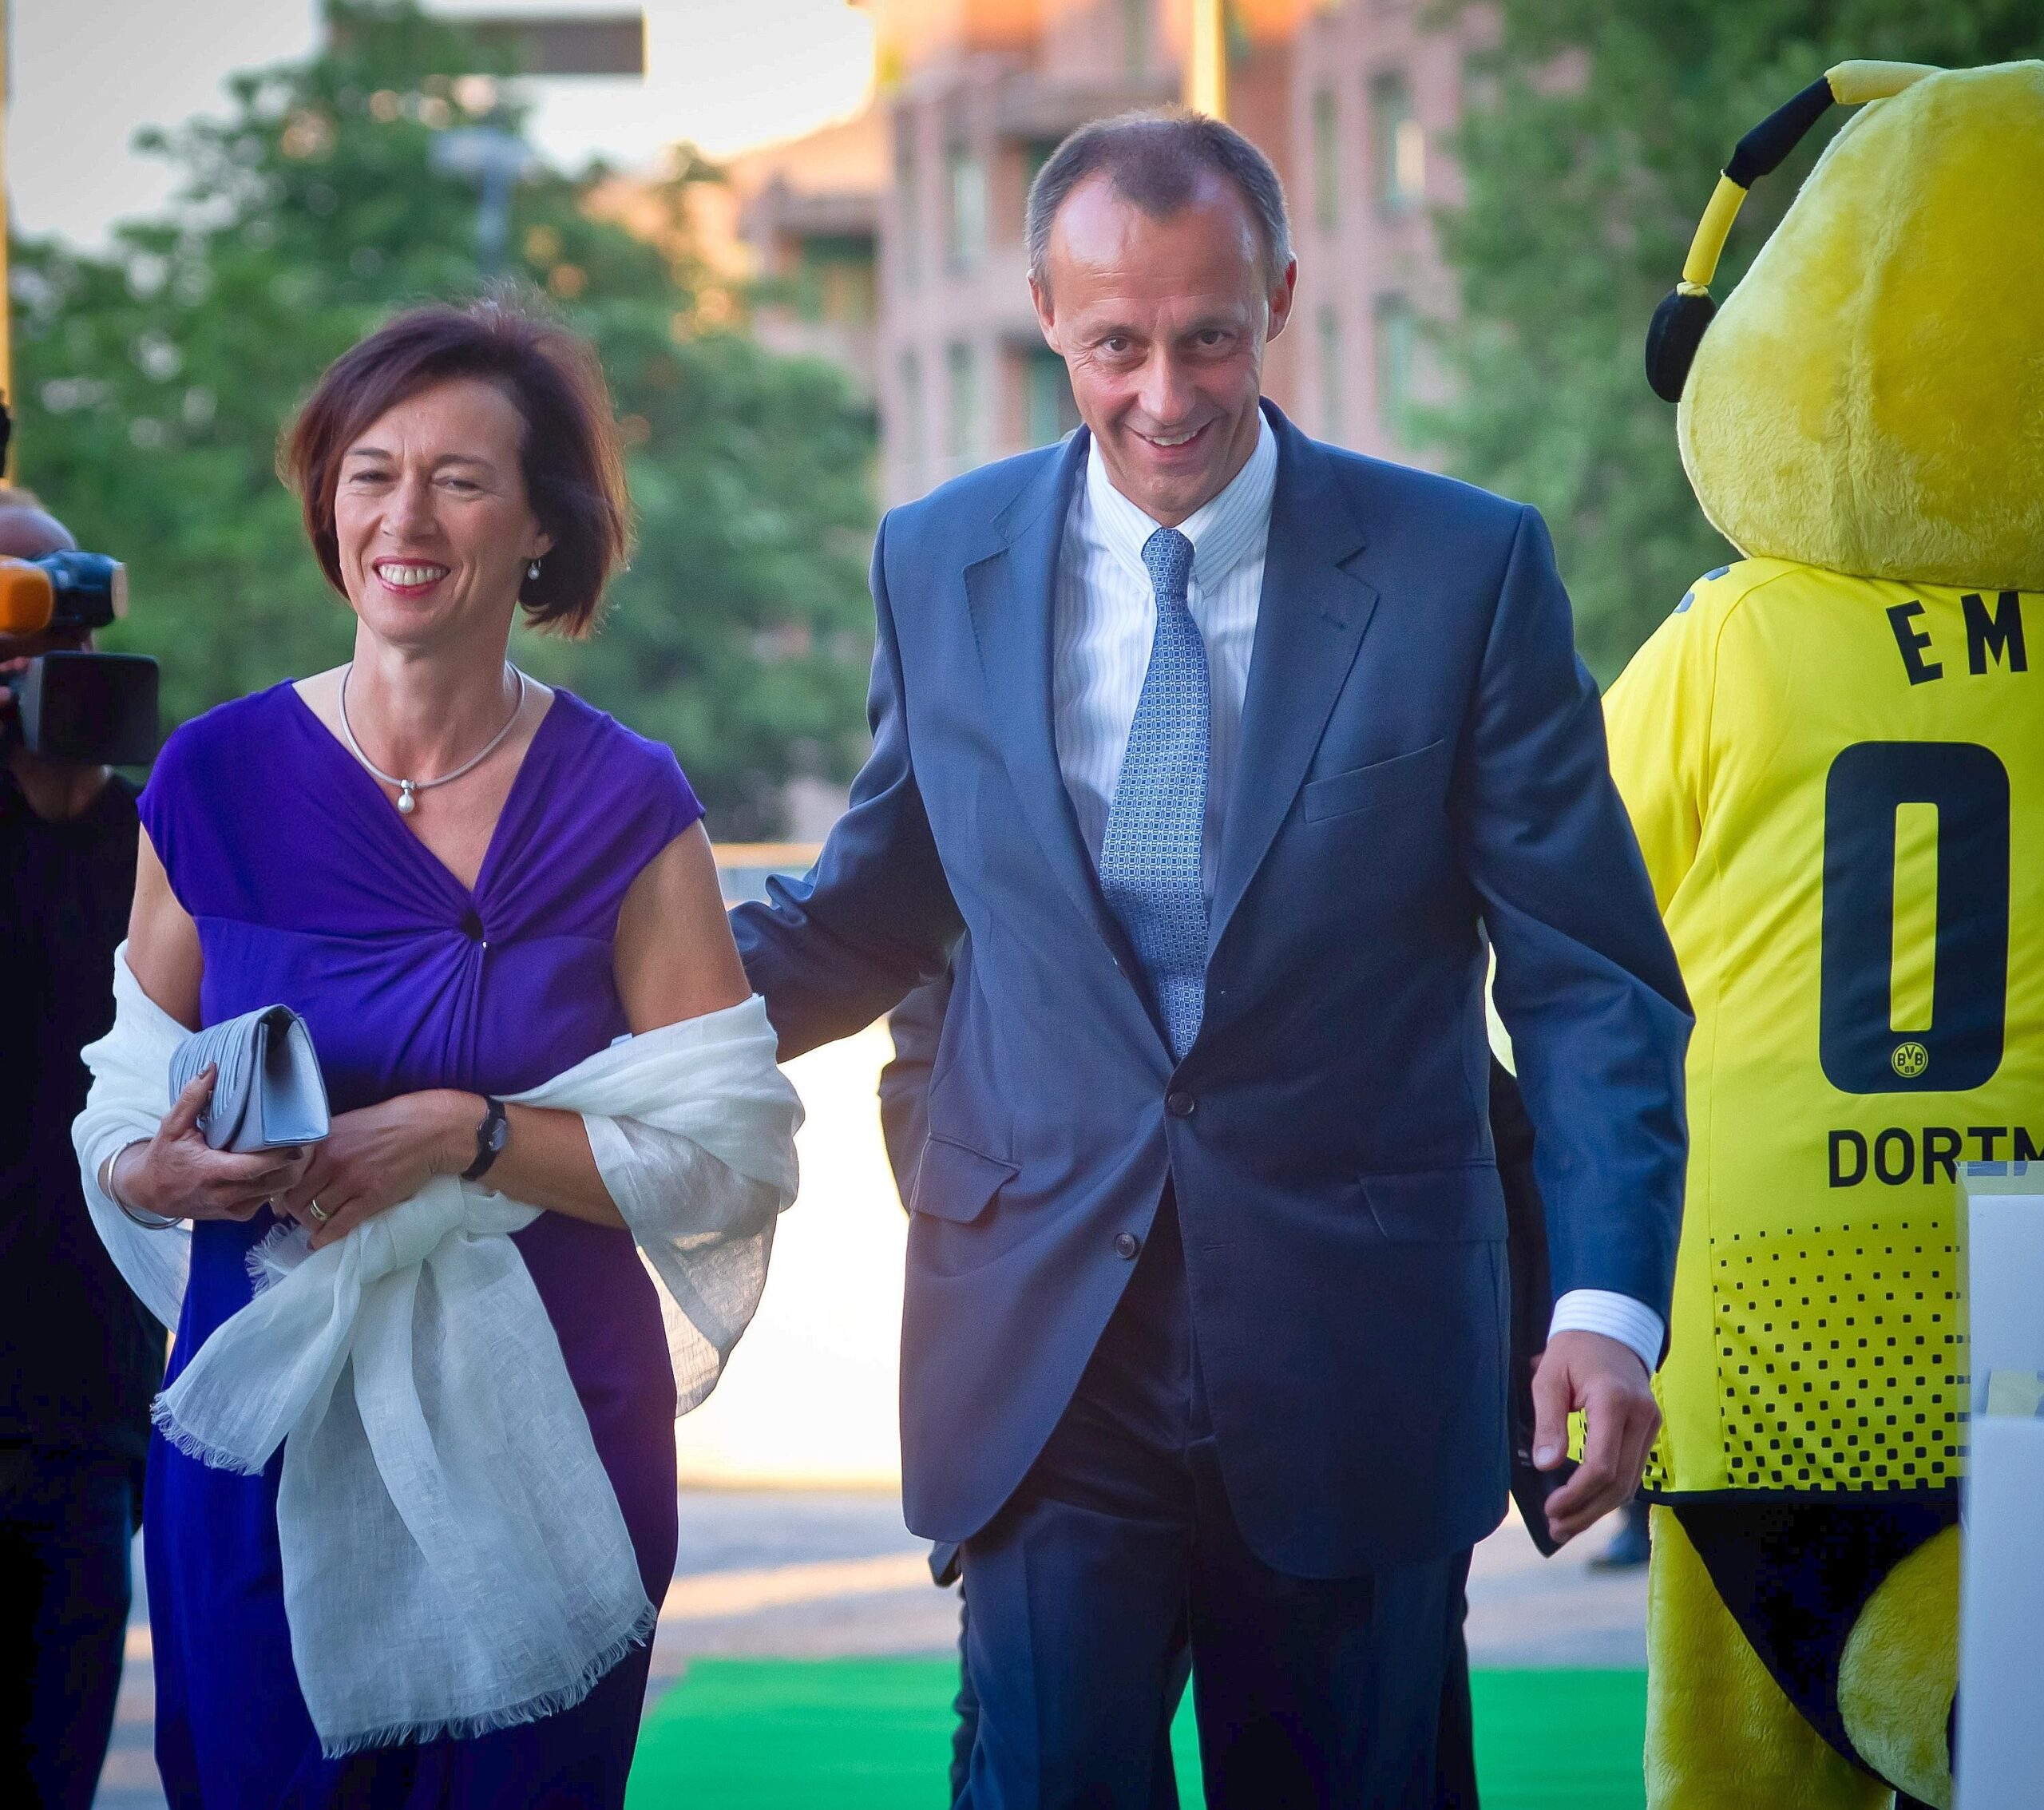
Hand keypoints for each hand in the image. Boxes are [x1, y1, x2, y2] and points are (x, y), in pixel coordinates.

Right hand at [116, 1068, 310, 1222]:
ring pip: (276, 1192)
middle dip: (292, 1162)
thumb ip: (192, 1098)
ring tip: (287, 1150)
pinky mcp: (236, 1215)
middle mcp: (225, 1195)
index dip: (281, 1154)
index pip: (257, 1167)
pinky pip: (266, 1200)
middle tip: (298, 1139)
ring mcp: (232, 1208)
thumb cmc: (163, 1156)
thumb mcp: (172, 1126)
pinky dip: (272, 1184)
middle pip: (277, 1181)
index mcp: (211, 1172)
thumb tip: (211, 1068)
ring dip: (285, 1172)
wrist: (148, 1193)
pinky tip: (269, 1167)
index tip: (298, 1137)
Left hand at [276, 1091, 476, 1249]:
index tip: (284, 1200)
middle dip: (295, 1211)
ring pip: (314, 1215)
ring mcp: (351, 1181)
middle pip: (296, 1198)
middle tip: (302, 1214)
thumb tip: (300, 1166)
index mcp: (324, 1141)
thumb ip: (323, 1143)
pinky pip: (339, 1225)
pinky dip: (325, 1238)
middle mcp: (331, 1161)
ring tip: (315, 1226)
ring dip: (310, 1225)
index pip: (288, 1175)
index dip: (282, 1191)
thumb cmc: (391, 1123)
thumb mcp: (348, 1123)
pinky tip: (320, 1242)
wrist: (430, 1130)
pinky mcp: (371, 1198)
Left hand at [1529, 1329, 1660, 1546]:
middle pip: (1620, 1483)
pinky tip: (1586, 1507)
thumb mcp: (1548, 1377)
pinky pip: (1633, 1472)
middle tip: (1556, 1529)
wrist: (1610, 1329)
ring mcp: (1651, 1426)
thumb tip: (1547, 1467)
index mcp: (1614, 1401)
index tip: (1551, 1509)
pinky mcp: (1649, 1431)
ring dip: (1598, 1510)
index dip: (1577, 1494)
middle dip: (1587, 1512)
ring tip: (1566, 1527)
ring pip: (1630, 1484)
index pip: (1603, 1464)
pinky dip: (1610, 1494)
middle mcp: (1641, 1417)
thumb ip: (1548, 1421)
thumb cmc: (1573, 1350)